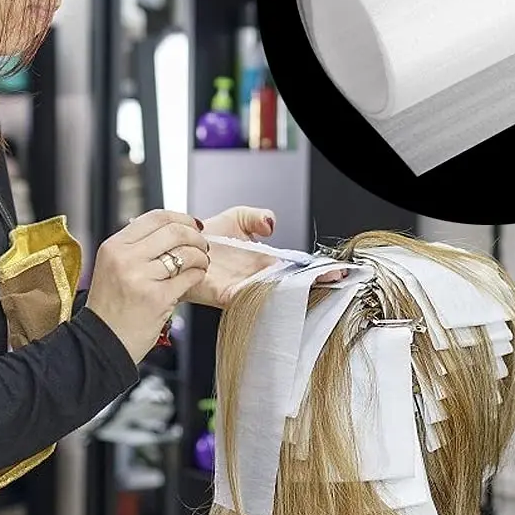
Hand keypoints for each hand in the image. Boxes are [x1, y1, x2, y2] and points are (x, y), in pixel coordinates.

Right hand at [85, 210, 209, 363]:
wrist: (102, 342)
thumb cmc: (111, 308)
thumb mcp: (112, 268)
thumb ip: (136, 248)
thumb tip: (172, 229)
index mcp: (114, 246)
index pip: (155, 217)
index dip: (180, 218)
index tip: (192, 224)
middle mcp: (125, 258)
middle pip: (174, 231)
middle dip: (195, 236)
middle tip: (202, 245)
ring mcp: (141, 278)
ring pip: (186, 254)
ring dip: (201, 257)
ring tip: (201, 263)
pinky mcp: (157, 298)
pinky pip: (190, 277)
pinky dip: (199, 275)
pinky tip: (196, 277)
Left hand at [183, 206, 346, 308]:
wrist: (178, 247)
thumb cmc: (205, 236)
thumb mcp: (237, 216)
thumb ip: (257, 216)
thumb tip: (271, 224)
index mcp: (263, 261)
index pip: (296, 267)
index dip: (316, 269)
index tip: (336, 270)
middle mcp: (256, 277)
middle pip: (291, 284)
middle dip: (314, 282)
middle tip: (334, 278)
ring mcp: (243, 288)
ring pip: (276, 292)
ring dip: (294, 289)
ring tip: (314, 282)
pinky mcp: (225, 296)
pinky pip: (249, 298)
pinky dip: (265, 295)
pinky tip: (282, 288)